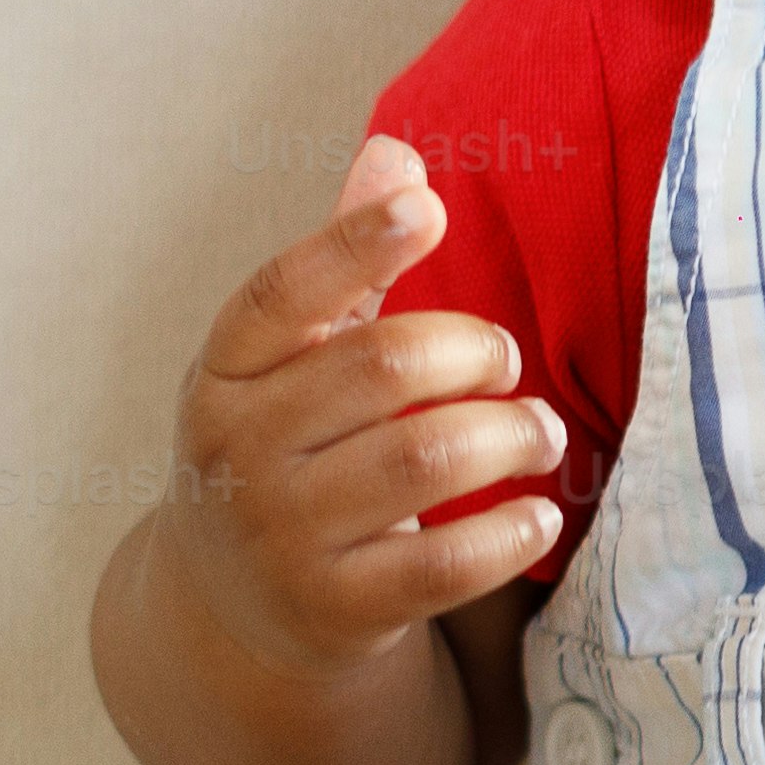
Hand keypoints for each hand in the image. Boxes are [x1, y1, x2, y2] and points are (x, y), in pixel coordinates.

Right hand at [159, 136, 571, 677]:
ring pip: (425, 460)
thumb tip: (398, 154)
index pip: (283, 294)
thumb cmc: (283, 451)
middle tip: (508, 359)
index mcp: (225, 372)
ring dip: (511, 433)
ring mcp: (283, 536)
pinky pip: (445, 566)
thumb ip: (343, 266)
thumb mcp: (288, 363)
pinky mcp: (336, 610)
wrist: (231, 610)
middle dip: (474, 351)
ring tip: (539, 431)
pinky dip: (510, 531)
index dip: (354, 242)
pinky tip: (539, 511)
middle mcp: (241, 451)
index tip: (429, 209)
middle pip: (382, 369)